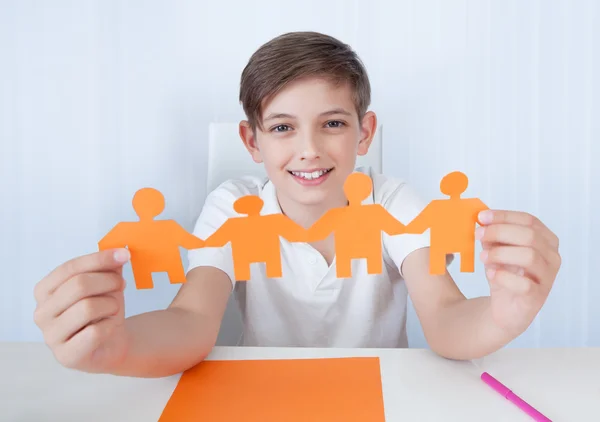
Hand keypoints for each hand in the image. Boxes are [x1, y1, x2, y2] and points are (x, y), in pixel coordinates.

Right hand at [33, 249, 130, 372]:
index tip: (124, 254)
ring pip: (88, 307)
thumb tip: (119, 252)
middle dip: (108, 282)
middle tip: (121, 284)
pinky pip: (95, 332)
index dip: (99, 259)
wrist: (112, 342)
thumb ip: (109, 267)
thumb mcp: (107, 284)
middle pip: (78, 285)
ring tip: (114, 308)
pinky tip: (110, 327)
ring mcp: (51, 337)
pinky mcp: (67, 356)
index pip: (70, 268)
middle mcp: (41, 313)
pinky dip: (110, 325)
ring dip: (111, 304)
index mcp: (45, 290)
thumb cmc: (104, 310)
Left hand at [476, 210, 560, 335]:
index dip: (504, 216)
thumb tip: (481, 220)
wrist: (505, 308)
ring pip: (529, 256)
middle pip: (529, 235)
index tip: (481, 217)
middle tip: (478, 235)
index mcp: (545, 240)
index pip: (528, 220)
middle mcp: (551, 257)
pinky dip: (503, 277)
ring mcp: (547, 278)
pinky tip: (490, 274)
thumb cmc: (504, 274)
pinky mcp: (537, 297)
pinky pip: (524, 284)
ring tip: (483, 257)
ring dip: (500, 253)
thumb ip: (492, 236)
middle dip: (499, 232)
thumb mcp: (496, 250)